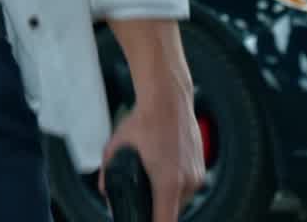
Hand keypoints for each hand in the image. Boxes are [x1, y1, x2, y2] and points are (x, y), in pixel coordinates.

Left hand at [100, 92, 205, 221]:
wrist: (168, 97)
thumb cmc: (144, 120)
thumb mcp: (117, 146)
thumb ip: (108, 172)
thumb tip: (105, 191)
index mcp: (168, 182)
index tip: (144, 219)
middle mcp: (187, 182)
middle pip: (172, 212)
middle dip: (157, 209)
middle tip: (143, 197)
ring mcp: (196, 174)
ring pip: (182, 200)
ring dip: (168, 197)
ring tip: (154, 180)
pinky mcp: (201, 166)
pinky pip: (189, 186)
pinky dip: (177, 184)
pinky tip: (164, 170)